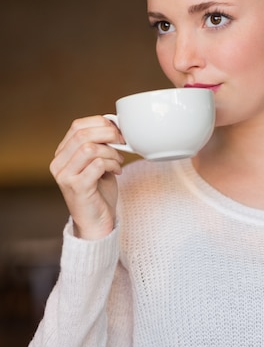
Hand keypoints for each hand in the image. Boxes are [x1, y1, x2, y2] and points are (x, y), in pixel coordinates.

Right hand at [50, 116, 124, 239]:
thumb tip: (114, 124)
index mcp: (62, 154)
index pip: (77, 126)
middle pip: (82, 134)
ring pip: (89, 148)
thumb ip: (100, 144)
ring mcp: (65, 176)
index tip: (117, 130)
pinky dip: (112, 164)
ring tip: (118, 161)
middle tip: (122, 142)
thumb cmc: (99, 191)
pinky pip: (97, 164)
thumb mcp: (98, 161)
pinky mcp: (76, 187)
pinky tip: (117, 171)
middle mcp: (58, 164)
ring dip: (111, 152)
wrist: (97, 223)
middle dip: (108, 134)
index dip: (100, 123)